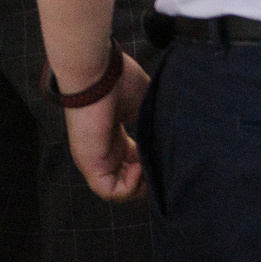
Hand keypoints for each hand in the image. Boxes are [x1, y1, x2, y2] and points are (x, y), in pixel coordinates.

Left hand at [59, 53, 153, 201]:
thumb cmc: (117, 79)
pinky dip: (129, 187)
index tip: (163, 157)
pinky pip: (109, 191)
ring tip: (148, 166)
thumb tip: (171, 138)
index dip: (150, 165)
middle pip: (126, 180)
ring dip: (140, 185)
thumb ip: (153, 124)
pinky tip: (138, 166)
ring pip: (118, 190)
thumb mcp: (143, 105)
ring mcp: (94, 157)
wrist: (96, 70)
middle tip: (159, 166)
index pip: (132, 164)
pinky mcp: (89, 162)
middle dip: (147, 179)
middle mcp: (104, 150)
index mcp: (114, 137)